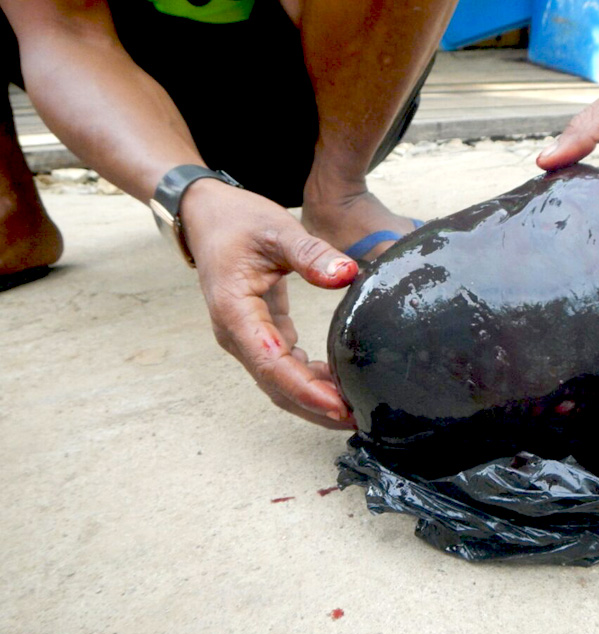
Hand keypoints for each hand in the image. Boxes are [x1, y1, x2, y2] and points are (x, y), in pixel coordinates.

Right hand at [180, 180, 358, 428]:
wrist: (205, 215)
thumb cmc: (237, 221)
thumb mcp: (276, 229)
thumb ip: (311, 253)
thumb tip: (346, 274)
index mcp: (235, 313)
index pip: (272, 365)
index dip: (306, 390)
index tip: (339, 406)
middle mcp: (237, 334)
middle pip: (276, 386)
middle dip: (315, 407)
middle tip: (358, 418)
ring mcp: (247, 337)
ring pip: (280, 382)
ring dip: (314, 398)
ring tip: (355, 408)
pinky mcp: (260, 333)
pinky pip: (285, 366)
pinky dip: (310, 379)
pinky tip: (339, 382)